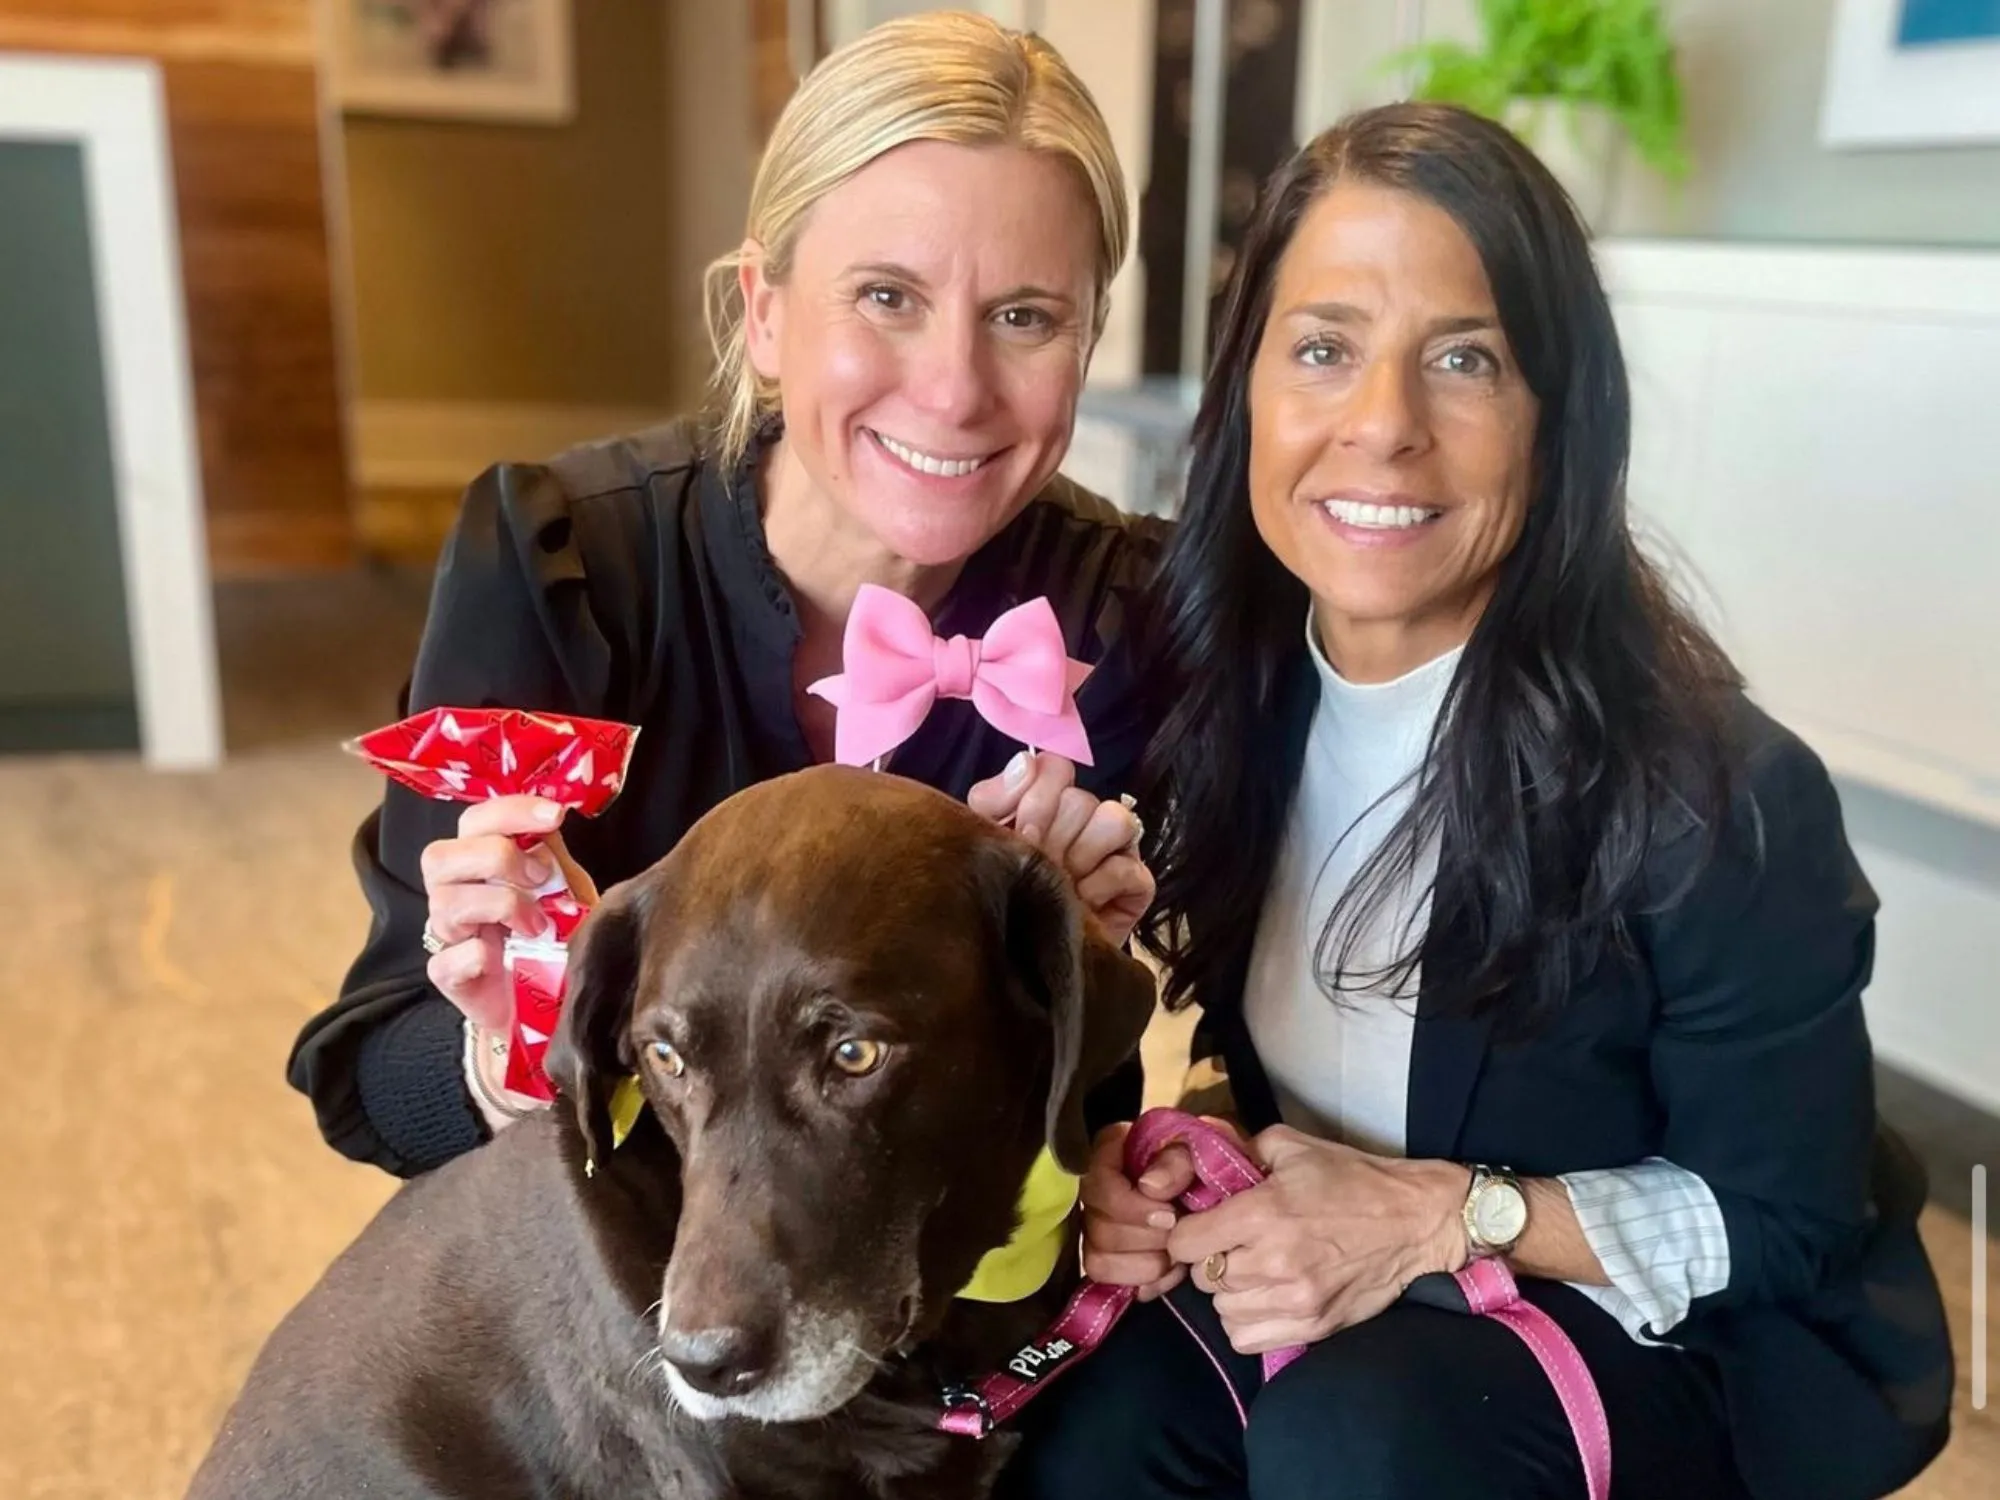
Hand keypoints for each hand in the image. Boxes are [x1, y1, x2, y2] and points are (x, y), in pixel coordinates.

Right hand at [419, 795, 577, 1029]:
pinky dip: (475, 956)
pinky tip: (500, 958)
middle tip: (540, 878)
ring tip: (537, 925)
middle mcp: (454, 893)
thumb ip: (553, 856)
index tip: (555, 815)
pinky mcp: (448, 977)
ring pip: (444, 902)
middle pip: (440, 856)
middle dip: (496, 857)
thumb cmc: (554, 936)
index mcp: (477, 863)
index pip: (475, 822)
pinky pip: (445, 960)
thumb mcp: (564, 888)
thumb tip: (550, 820)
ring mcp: (448, 936)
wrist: (551, 999)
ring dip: (499, 904)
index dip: (510, 811)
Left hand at [967, 752, 1154, 945]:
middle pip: (1079, 799)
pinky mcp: (1137, 885)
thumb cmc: (1003, 897)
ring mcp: (1115, 850)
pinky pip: (1128, 867)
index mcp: (1048, 803)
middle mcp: (1084, 819)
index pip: (1056, 767)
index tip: (1019, 828)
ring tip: (1063, 881)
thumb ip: (995, 798)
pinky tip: (1082, 904)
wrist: (1021, 961)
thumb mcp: (985, 843)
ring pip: (1114, 819)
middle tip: (1037, 863)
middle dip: (1051, 835)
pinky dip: (1100, 885)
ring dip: (1081, 854)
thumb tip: (1026, 762)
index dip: (1038, 793)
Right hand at [1078, 1116, 1249, 1301]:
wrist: (1217, 1190)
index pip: (1098, 1182)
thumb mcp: (1199, 1150)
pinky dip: (1143, 1280)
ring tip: (1177, 1254)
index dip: (1131, 1206)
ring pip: (1098, 1258)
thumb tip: (1150, 1187)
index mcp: (1111, 1149)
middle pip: (1098, 1226)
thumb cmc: (1205, 1163)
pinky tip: (1171, 1269)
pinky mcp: (1105, 1257)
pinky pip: (1107, 1279)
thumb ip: (1177, 1160)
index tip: (1171, 1215)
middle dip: (1147, 1239)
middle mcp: (1094, 1188)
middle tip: (1180, 1234)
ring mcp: (1095, 1225)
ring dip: (1146, 1263)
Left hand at [1167, 1127, 1467, 1354]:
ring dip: (1230, 1292)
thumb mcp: (1295, 1146)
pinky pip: (1248, 1339)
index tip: (1199, 1227)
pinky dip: (1247, 1322)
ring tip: (1253, 1271)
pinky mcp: (1313, 1328)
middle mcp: (1274, 1261)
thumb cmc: (1355, 1179)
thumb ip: (1242, 1150)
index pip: (1185, 1242)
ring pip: (1223, 1310)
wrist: (1417, 1222)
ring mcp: (1295, 1301)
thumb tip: (1205, 1162)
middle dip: (1210, 1260)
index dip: (1185, 1233)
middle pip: (1203, 1277)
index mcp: (1264, 1212)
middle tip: (1232, 1245)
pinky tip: (1265, 1298)